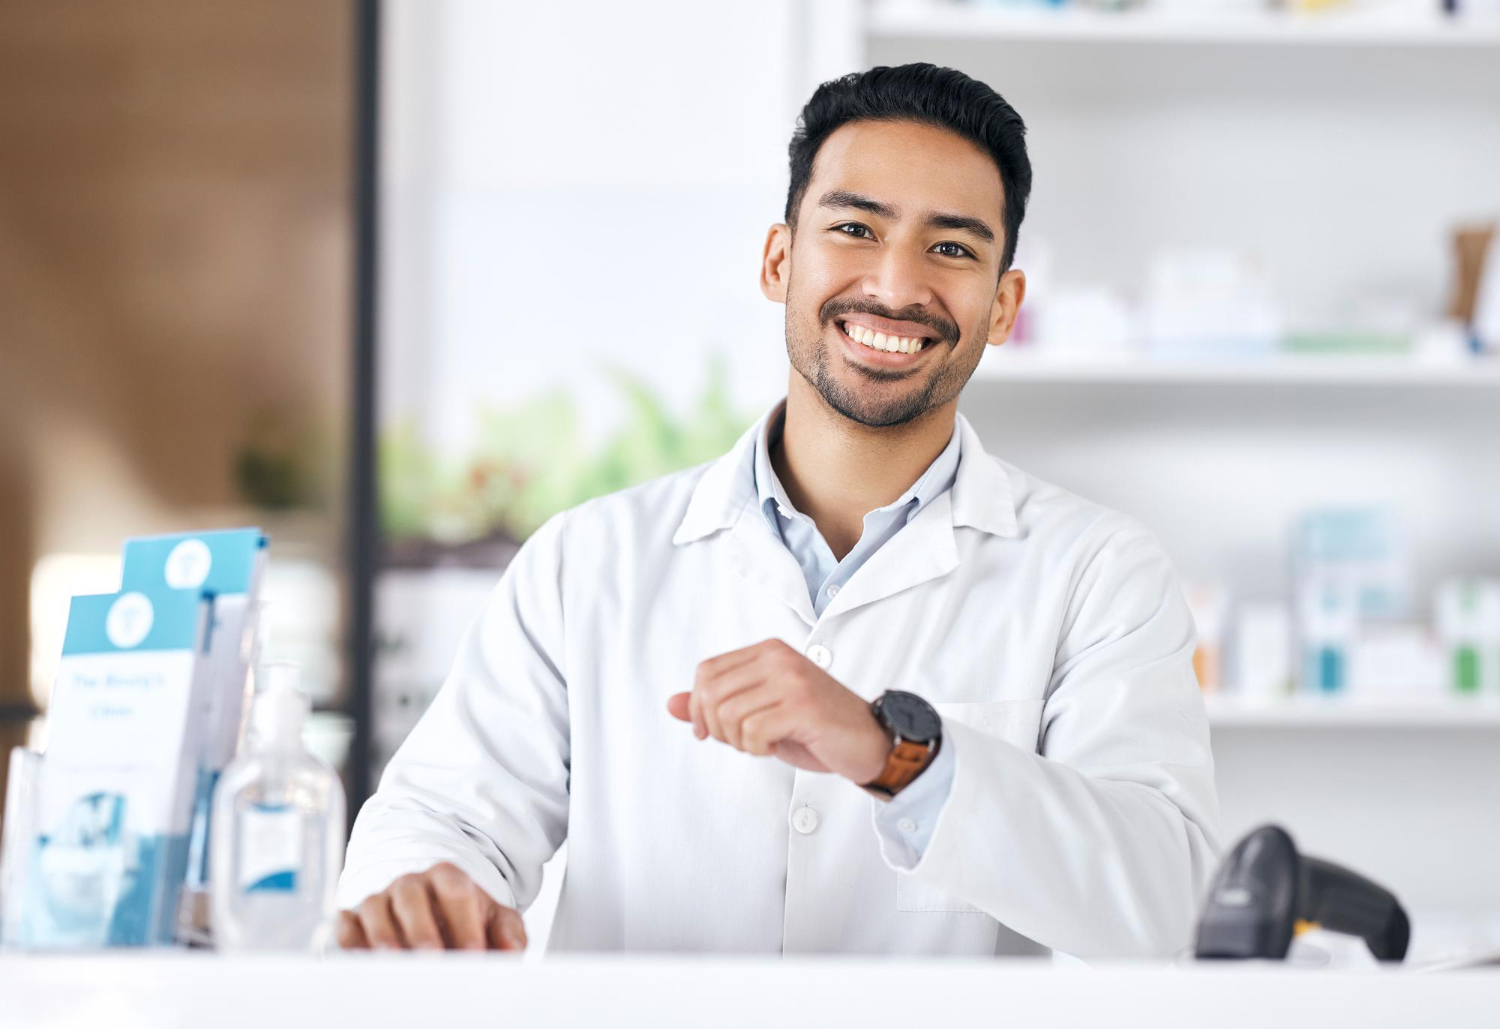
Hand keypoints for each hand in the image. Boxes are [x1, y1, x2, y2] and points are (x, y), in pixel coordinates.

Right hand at [336, 861, 526, 950]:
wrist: (432, 909)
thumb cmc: (464, 917)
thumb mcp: (494, 918)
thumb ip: (508, 932)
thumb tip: (510, 951)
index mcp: (448, 877)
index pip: (456, 891)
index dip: (465, 923)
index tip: (475, 954)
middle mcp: (410, 884)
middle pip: (412, 897)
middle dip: (422, 930)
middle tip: (434, 960)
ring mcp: (380, 899)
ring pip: (376, 909)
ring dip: (385, 938)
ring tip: (398, 964)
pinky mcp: (354, 918)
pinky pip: (347, 927)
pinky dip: (352, 944)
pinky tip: (364, 963)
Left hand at [666, 639, 892, 784]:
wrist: (869, 743)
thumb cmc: (816, 728)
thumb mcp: (761, 712)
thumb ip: (717, 706)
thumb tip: (671, 704)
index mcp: (768, 650)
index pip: (707, 671)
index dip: (698, 706)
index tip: (709, 732)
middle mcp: (778, 658)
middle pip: (711, 693)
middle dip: (716, 728)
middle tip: (741, 742)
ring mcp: (791, 679)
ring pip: (728, 714)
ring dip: (738, 741)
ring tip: (761, 744)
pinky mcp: (802, 706)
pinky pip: (752, 731)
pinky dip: (755, 748)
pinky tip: (774, 747)